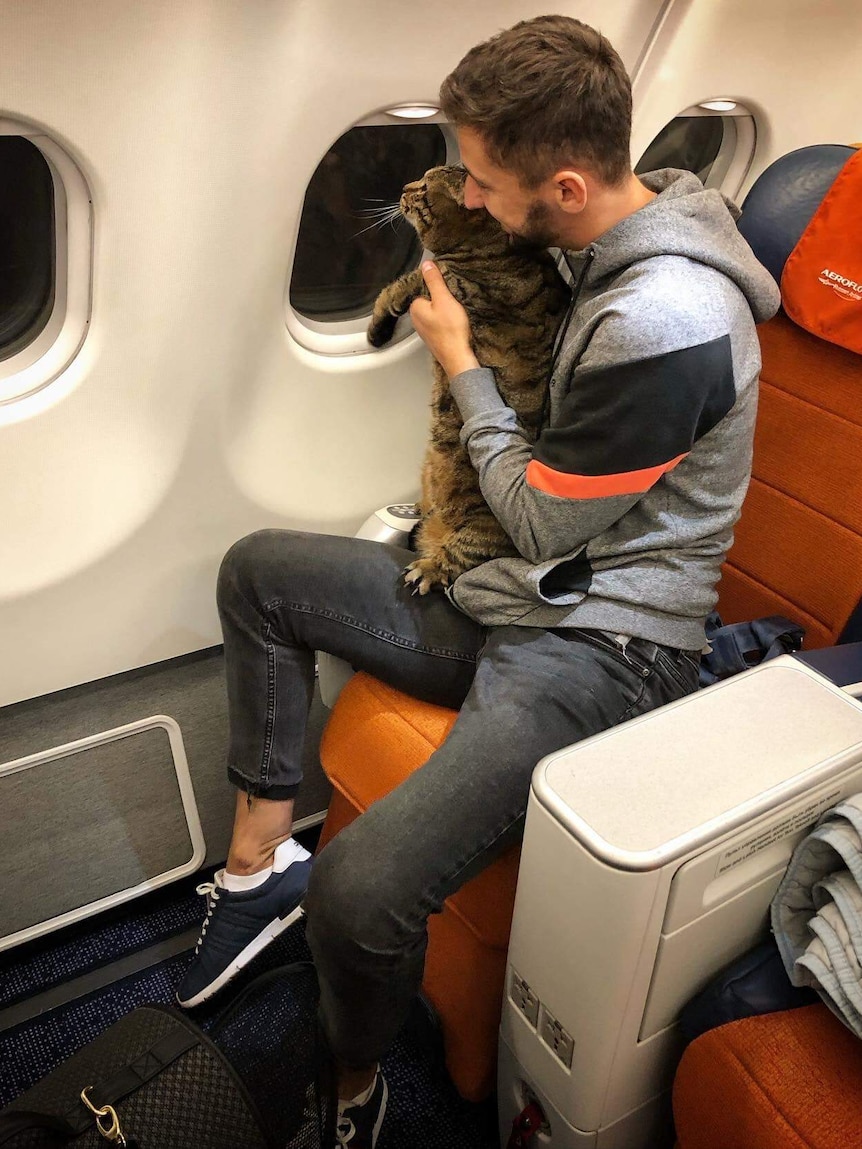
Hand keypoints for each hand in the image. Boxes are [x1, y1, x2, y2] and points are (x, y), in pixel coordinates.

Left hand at [409, 261, 479, 378]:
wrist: (458, 358)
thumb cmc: (451, 330)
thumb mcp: (444, 299)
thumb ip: (434, 281)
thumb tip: (426, 264)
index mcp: (415, 308)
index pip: (424, 288)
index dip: (437, 287)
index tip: (448, 290)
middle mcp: (416, 320)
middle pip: (430, 300)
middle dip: (442, 299)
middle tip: (454, 303)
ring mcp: (425, 330)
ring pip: (435, 312)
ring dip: (446, 311)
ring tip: (456, 314)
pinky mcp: (434, 338)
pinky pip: (440, 323)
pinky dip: (447, 322)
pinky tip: (456, 324)